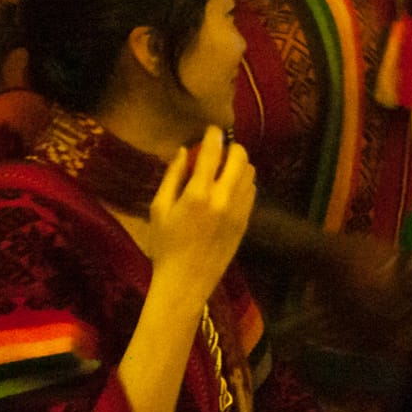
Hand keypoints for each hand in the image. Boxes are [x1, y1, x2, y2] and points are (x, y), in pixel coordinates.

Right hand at [145, 126, 255, 304]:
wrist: (186, 281)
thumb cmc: (165, 245)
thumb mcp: (159, 209)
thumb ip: (172, 177)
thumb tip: (183, 151)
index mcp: (197, 193)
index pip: (212, 152)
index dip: (213, 135)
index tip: (211, 130)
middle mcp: (223, 198)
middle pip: (240, 157)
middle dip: (231, 148)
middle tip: (219, 151)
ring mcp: (239, 211)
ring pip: (250, 172)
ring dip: (238, 165)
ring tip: (223, 170)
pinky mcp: (246, 222)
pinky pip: (252, 191)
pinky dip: (243, 182)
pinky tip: (229, 188)